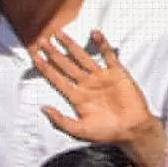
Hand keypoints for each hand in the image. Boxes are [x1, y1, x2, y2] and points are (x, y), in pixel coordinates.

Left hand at [29, 29, 167, 166]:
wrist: (132, 130)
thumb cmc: (106, 133)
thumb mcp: (79, 131)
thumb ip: (60, 121)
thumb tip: (43, 109)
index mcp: (77, 97)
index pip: (57, 79)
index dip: (46, 68)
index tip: (35, 57)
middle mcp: (87, 85)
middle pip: (66, 65)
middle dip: (53, 53)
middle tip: (42, 41)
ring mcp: (101, 77)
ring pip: (82, 57)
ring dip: (71, 46)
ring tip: (59, 34)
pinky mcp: (116, 73)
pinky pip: (108, 55)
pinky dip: (102, 44)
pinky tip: (94, 33)